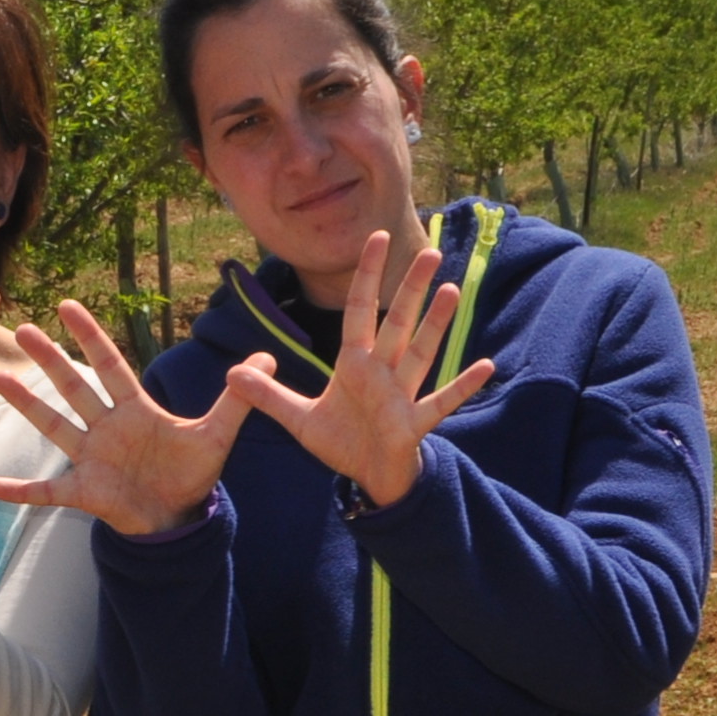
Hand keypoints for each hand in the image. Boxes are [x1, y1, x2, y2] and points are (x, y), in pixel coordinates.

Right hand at [0, 297, 268, 537]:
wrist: (180, 516)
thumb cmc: (192, 471)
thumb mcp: (218, 433)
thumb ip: (238, 396)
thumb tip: (269, 355)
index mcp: (134, 409)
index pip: (110, 365)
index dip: (90, 336)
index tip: (67, 306)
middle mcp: (106, 427)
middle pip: (74, 387)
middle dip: (50, 359)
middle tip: (22, 328)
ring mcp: (91, 458)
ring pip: (55, 426)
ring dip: (27, 407)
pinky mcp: (84, 491)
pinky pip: (45, 491)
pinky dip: (19, 490)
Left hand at [232, 231, 493, 508]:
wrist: (366, 478)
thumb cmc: (341, 441)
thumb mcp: (298, 419)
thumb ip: (267, 394)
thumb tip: (230, 373)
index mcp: (354, 363)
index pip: (359, 310)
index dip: (366, 275)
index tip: (376, 238)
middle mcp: (381, 372)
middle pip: (397, 323)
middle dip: (411, 290)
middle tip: (431, 252)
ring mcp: (401, 395)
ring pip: (420, 353)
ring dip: (436, 324)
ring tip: (452, 291)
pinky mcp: (414, 423)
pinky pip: (441, 401)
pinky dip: (462, 386)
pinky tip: (486, 365)